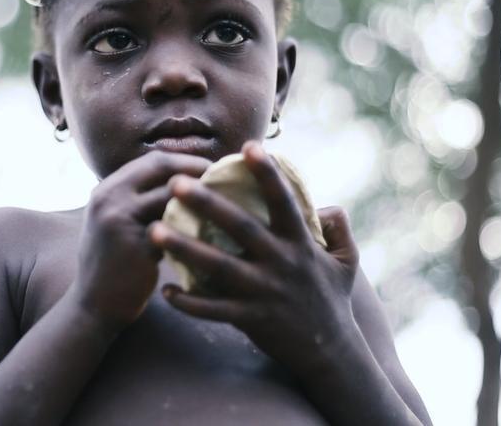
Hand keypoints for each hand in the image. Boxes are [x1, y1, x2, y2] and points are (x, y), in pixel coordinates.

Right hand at [71, 151, 211, 330]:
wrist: (94, 307)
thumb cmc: (114, 265)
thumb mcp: (115, 224)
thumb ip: (138, 202)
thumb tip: (182, 183)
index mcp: (107, 190)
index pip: (153, 160)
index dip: (186, 161)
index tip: (211, 169)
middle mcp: (108, 198)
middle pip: (161, 167)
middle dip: (197, 169)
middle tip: (224, 180)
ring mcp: (120, 220)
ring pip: (171, 196)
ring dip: (200, 197)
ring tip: (225, 202)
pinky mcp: (136, 246)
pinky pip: (175, 230)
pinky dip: (197, 228)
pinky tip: (217, 232)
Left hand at [148, 141, 359, 375]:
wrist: (331, 354)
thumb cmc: (333, 300)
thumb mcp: (346, 260)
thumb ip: (338, 228)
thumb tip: (326, 203)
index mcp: (301, 243)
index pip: (283, 201)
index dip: (267, 173)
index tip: (247, 146)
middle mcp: (282, 263)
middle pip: (239, 228)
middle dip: (207, 203)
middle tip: (175, 182)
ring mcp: (265, 292)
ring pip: (218, 267)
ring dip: (185, 248)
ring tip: (154, 230)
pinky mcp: (252, 320)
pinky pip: (214, 310)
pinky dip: (189, 303)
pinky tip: (165, 291)